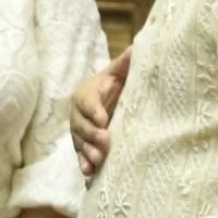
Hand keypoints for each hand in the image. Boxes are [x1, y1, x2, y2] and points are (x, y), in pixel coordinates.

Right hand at [70, 45, 131, 176]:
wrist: (109, 96)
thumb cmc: (116, 81)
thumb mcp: (120, 70)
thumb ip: (127, 61)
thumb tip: (138, 45)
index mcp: (86, 92)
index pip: (87, 101)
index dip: (93, 110)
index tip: (103, 119)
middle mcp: (79, 113)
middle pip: (80, 124)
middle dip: (92, 133)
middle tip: (105, 140)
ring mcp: (79, 130)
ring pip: (80, 142)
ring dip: (88, 151)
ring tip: (99, 160)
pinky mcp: (83, 144)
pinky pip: (81, 154)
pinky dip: (84, 163)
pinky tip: (89, 172)